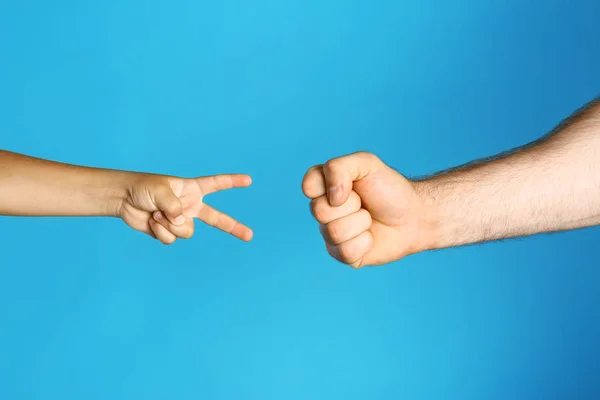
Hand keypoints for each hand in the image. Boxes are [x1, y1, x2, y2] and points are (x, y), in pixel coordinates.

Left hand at [118, 173, 252, 243]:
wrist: (123, 199)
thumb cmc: (143, 188)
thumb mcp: (160, 191)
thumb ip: (174, 206)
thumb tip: (181, 222)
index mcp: (192, 190)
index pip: (216, 184)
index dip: (232, 182)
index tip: (248, 180)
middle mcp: (190, 206)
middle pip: (217, 219)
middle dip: (234, 227)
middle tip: (250, 235)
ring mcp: (180, 220)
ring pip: (187, 232)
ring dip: (170, 225)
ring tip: (157, 214)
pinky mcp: (169, 232)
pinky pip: (172, 239)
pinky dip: (161, 232)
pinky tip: (152, 222)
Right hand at [302, 152, 431, 267]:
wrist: (413, 216)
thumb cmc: (389, 189)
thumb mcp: (367, 163)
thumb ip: (339, 167)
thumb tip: (331, 197)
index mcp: (325, 186)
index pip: (309, 186)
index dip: (332, 186)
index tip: (352, 187)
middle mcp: (324, 210)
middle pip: (319, 211)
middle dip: (351, 206)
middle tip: (364, 204)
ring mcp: (330, 233)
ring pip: (333, 232)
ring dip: (360, 224)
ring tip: (369, 220)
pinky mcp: (342, 254)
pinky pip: (344, 252)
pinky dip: (364, 243)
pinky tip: (371, 238)